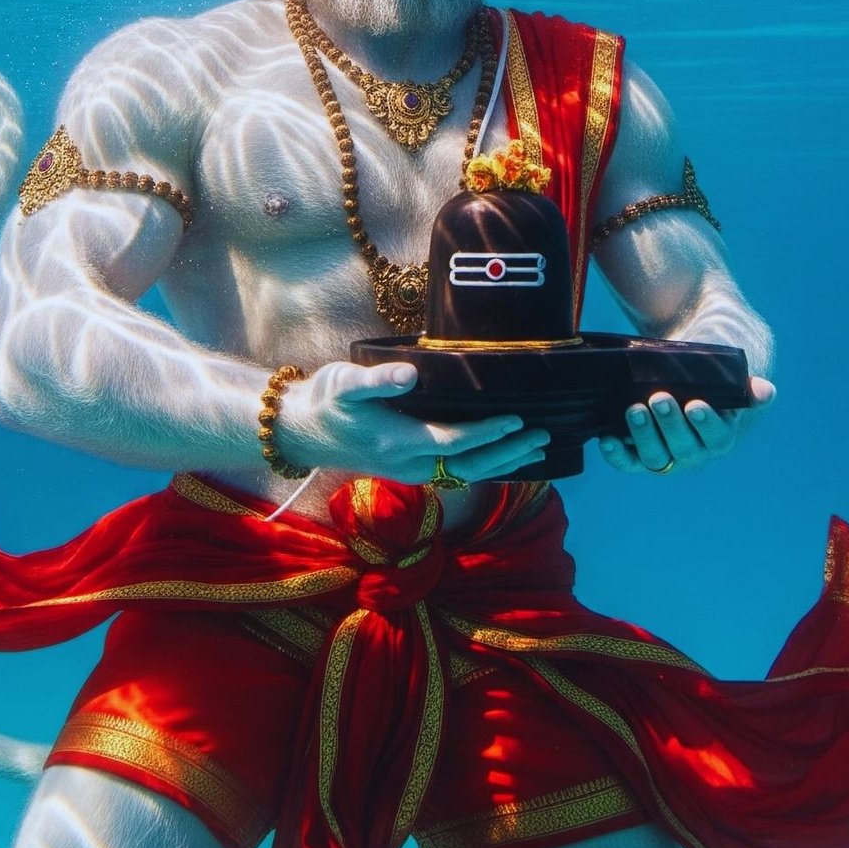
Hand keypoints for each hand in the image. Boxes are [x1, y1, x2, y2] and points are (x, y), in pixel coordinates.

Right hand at [282, 360, 550, 484]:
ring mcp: (413, 472)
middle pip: (470, 464)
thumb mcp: (343, 383)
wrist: (304, 431)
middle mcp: (410, 465)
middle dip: (509, 451)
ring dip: (504, 462)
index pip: (453, 440)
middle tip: (545, 436)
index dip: (487, 432)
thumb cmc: (325, 401)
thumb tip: (410, 375)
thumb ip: (377, 380)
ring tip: (539, 449)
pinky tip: (507, 459)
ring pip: (468, 472)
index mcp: (398, 442)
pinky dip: (487, 466)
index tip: (516, 419)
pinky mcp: (413, 470)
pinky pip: (458, 471)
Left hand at [600, 375, 774, 474]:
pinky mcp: (638, 456)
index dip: (706, 423)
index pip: (717, 437)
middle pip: (684, 448)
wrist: (682, 376)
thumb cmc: (708, 375)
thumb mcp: (726, 375)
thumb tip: (766, 391)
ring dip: (644, 435)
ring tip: (634, 409)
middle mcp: (694, 453)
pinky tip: (607, 438)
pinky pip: (628, 462)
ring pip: (655, 457)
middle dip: (670, 424)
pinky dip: (616, 455)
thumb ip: (744, 386)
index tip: (696, 404)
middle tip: (659, 398)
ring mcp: (665, 456)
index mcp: (719, 436)